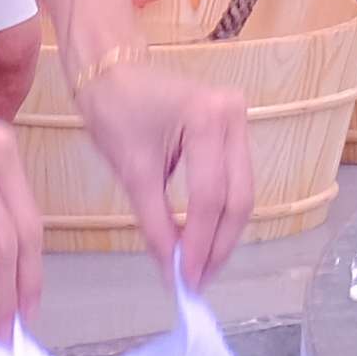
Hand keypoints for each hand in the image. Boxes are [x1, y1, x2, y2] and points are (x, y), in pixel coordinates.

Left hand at [63, 55, 255, 287]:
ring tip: (200, 268)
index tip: (185, 281)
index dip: (198, 243)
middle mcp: (236, 115)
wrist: (114, 74)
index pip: (209, 196)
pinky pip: (234, 181)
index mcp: (209, 117)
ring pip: (242, 192)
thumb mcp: (133, 173)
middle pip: (238, 196)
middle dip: (218, 245)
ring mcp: (241, 119)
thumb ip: (155, 223)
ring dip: (222, 234)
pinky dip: (219, 213)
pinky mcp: (236, 129)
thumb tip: (171, 270)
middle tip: (198, 282)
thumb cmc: (115, 114)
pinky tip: (204, 239)